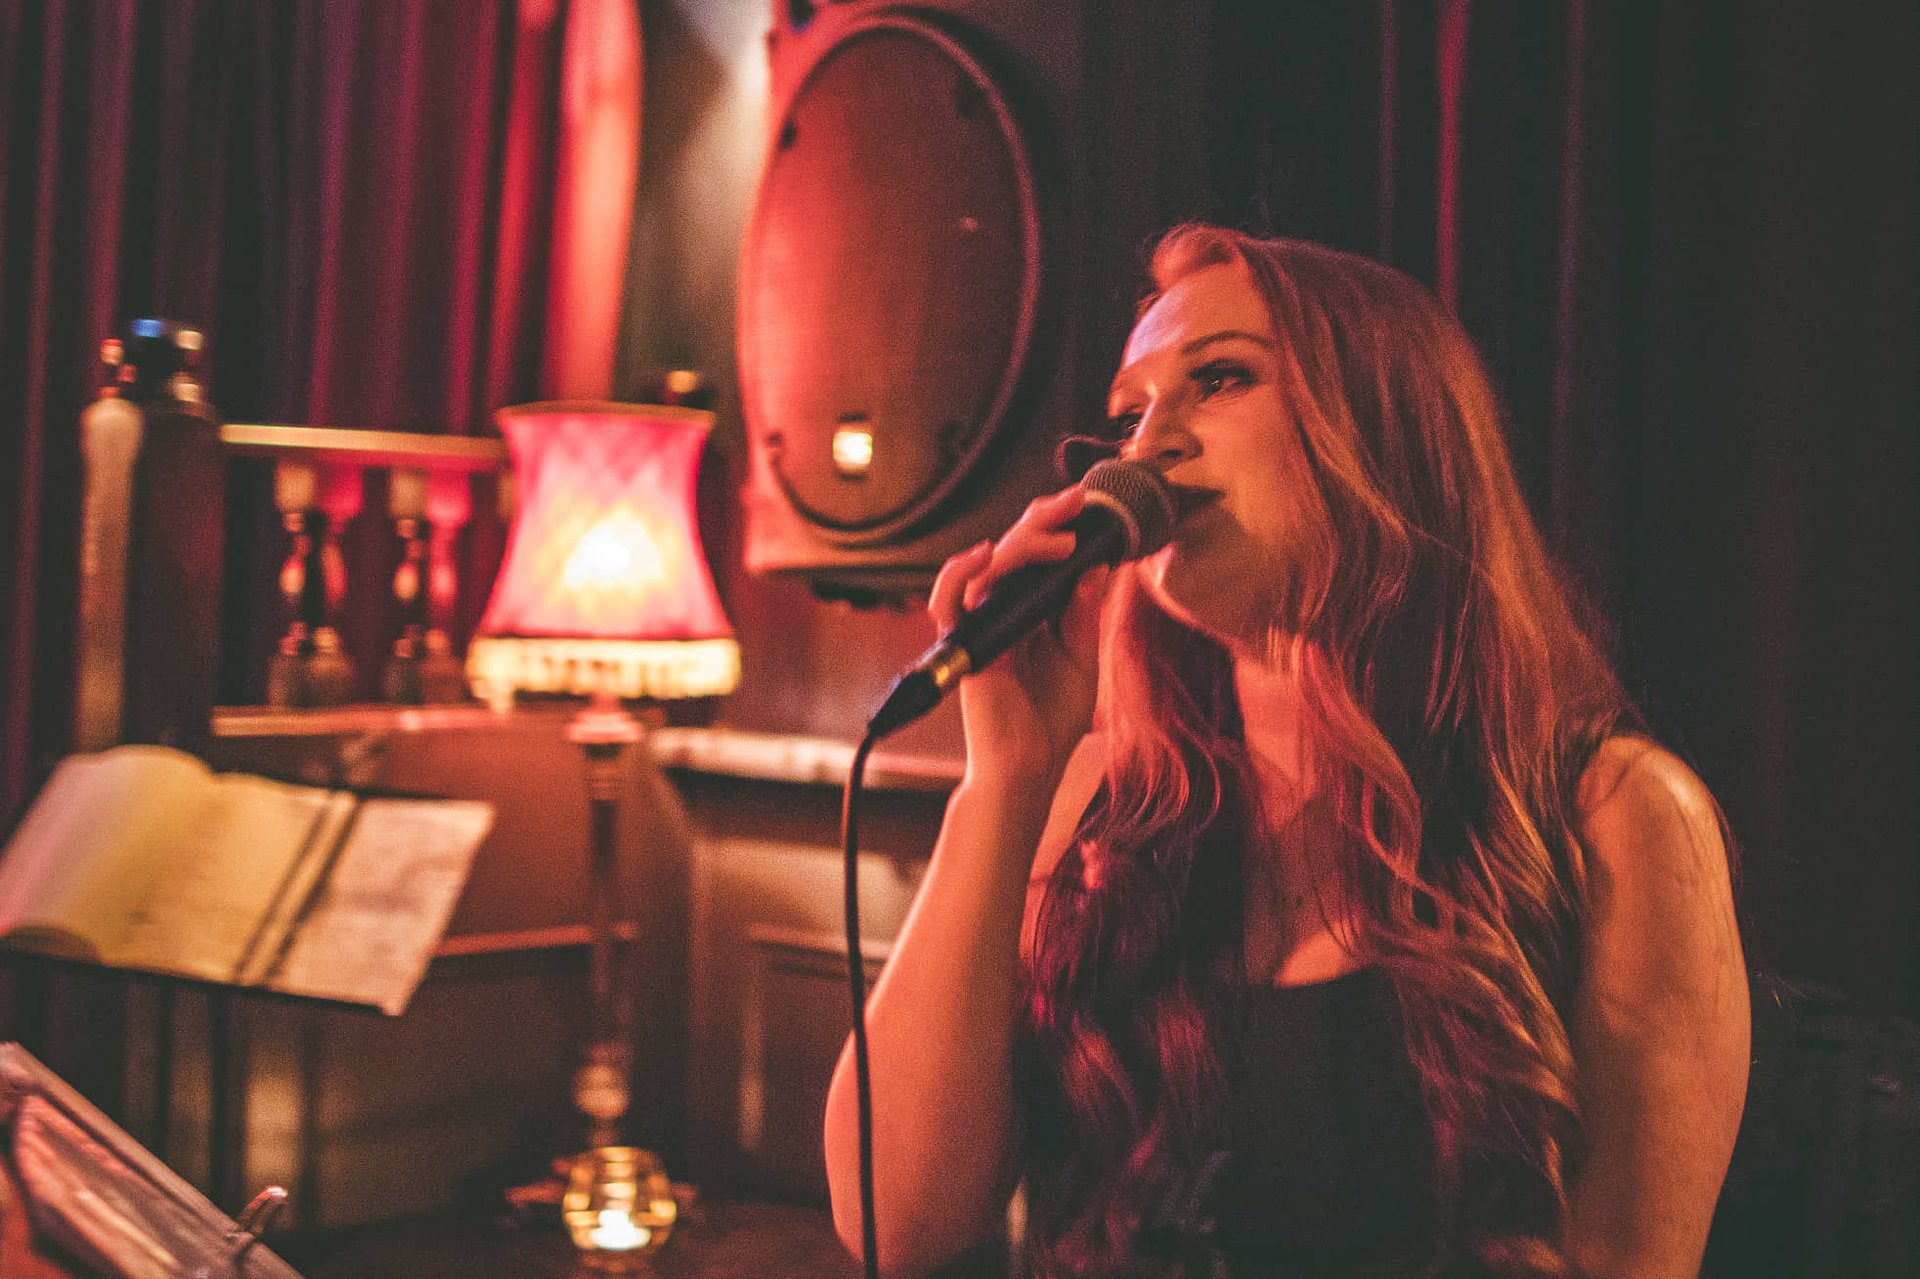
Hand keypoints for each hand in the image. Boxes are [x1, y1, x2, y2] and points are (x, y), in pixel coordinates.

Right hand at [927, 487, 1110, 778]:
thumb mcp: (1082, 658)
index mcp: (1029, 612)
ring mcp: (981, 624)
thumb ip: (1085, 613)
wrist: (1029, 765)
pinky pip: (949, 598)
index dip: (1056, 527)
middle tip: (1075, 499)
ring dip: (1023, 543)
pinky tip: (987, 552)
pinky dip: (961, 571)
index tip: (1087, 506)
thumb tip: (1096, 564)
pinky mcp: (964, 642)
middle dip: (1043, 518)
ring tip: (1061, 539)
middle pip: (1013, 549)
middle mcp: (1002, 611)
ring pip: (989, 563)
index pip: (1036, 557)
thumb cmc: (1051, 720)